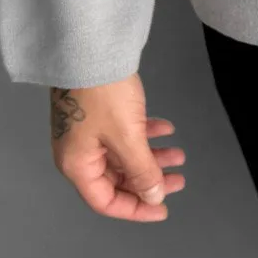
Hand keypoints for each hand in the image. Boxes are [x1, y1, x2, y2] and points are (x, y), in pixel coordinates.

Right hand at [49, 74, 187, 221]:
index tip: (162, 208)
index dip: (135, 209)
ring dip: (152, 157)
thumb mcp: (127, 138)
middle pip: (117, 179)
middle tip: (179, 179)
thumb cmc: (104, 96)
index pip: (106, 201)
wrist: (89, 48)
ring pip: (123, 156)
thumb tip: (153, 197)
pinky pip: (123, 134)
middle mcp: (79, 153)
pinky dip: (145, 135)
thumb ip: (141, 171)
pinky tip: (167, 129)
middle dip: (149, 181)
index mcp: (77, 166)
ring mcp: (87, 132)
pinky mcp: (96, 114)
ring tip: (180, 155)